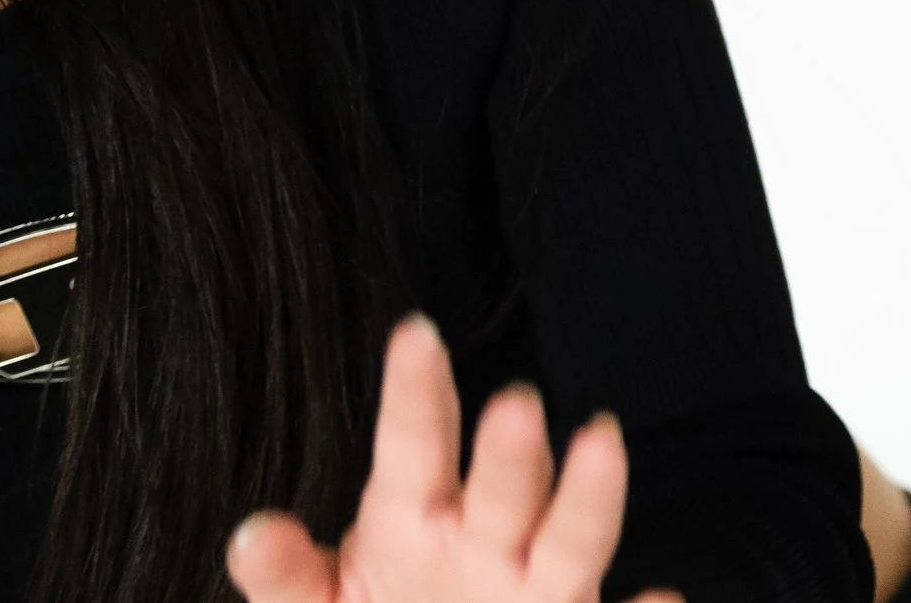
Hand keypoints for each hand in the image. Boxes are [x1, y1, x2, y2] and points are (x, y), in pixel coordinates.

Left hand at [225, 315, 681, 602]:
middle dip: (510, 452)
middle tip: (513, 404)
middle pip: (502, 487)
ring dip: (588, 498)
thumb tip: (247, 534)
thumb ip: (288, 576)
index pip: (414, 443)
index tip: (412, 333)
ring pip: (570, 541)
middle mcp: (485, 538)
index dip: (414, 392)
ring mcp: (533, 587)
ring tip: (603, 446)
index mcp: (414, 516)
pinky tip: (663, 600)